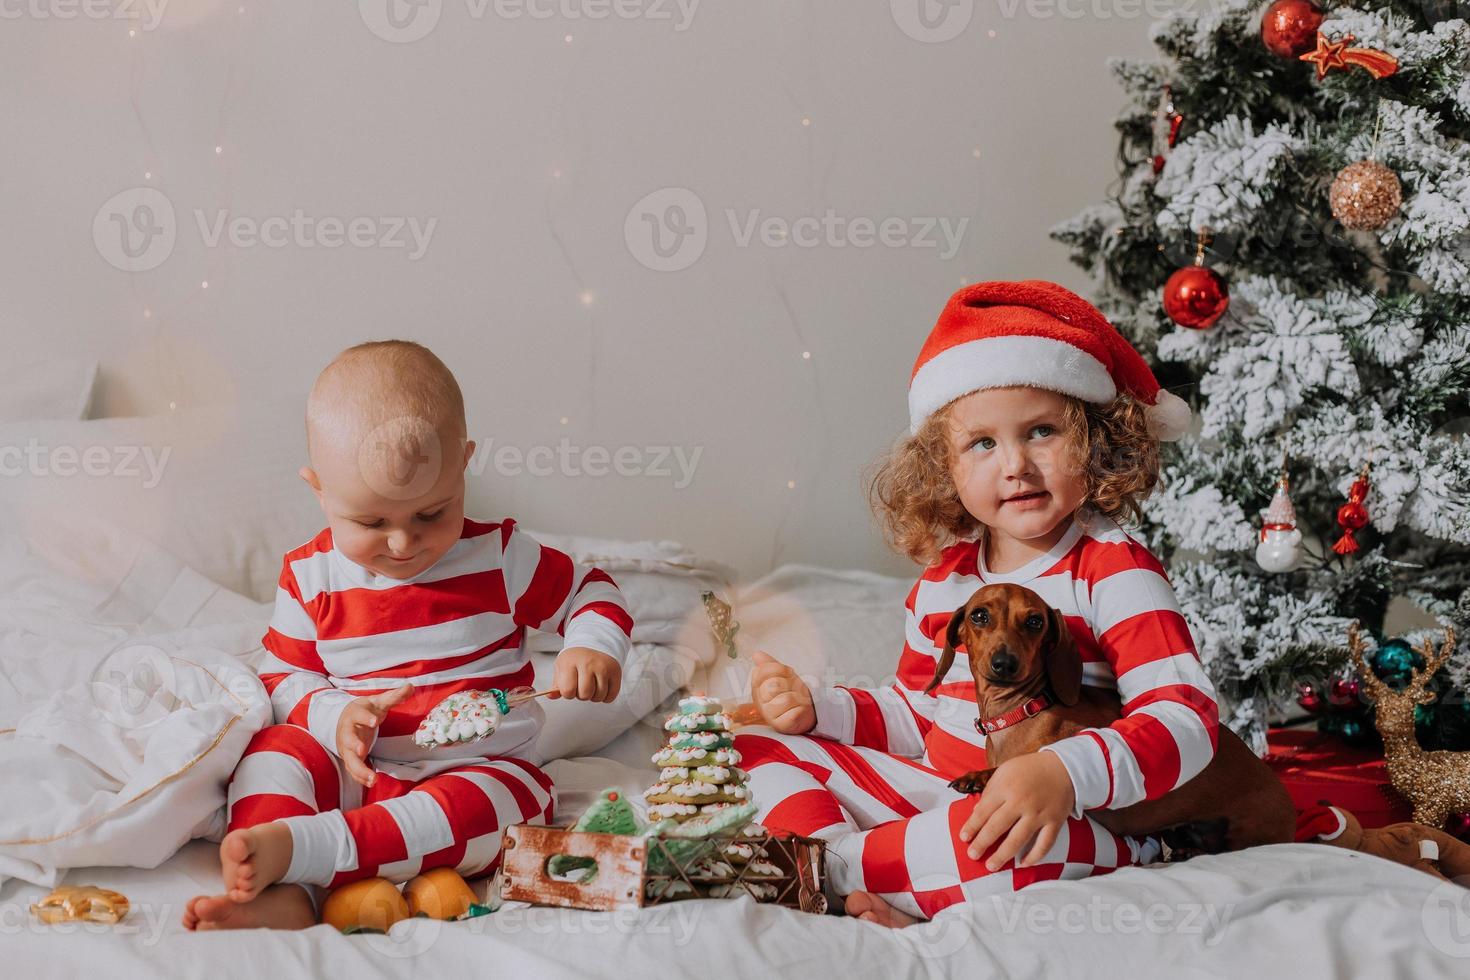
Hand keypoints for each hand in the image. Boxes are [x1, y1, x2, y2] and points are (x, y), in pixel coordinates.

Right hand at [336, 683, 414, 788]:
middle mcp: (348, 731)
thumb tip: (411, 686)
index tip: (374, 721)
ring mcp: (346, 747)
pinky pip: (353, 770)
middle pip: (347, 738)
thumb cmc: (365, 711)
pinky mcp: (349, 758)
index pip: (359, 714)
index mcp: (355, 714)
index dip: (366, 717)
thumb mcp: (378, 702)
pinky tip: (372, 782)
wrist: (344, 719)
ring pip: (349, 759)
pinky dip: (361, 777)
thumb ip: (394, 696)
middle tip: (361, 750)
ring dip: (359, 769)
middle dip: (353, 744)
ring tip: (372, 778)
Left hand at [553, 647, 621, 701]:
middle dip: (581, 695)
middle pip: (585, 695)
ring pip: (598, 697)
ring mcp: (603, 667)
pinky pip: (611, 696)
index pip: (568, 691)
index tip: (570, 686)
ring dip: (594, 696)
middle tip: (582, 685)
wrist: (593, 644)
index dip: (568, 693)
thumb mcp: (561, 668)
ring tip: (592, 684)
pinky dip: (605, 696)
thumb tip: (551, 696)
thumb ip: (556, 685)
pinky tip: (601, 686)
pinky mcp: (615, 671)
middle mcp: (588, 663)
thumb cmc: (575, 659)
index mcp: (570, 662)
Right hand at [749, 651, 815, 734]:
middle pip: (774, 685)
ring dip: (798, 696)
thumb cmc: (792, 692)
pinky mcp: (782, 726)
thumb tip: (756, 654)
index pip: (762, 671)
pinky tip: (800, 710)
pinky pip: (794, 713)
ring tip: (799, 699)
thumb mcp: (781, 675)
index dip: (779, 669)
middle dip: (790, 684)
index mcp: (757, 688)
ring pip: (786, 699)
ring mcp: (770, 716)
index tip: (787, 674)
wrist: (807, 711)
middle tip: (795, 689)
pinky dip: (801, 709)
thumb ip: (769, 665)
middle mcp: (760, 703)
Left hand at [958, 751, 1075, 870]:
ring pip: (1018, 840)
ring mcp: (1038, 813)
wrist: (1064, 767)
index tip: (964, 838)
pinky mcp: (1054, 822)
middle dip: (982, 843)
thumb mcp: (1004, 771)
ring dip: (1002, 855)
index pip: (983, 811)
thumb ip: (990, 791)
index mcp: (1005, 787)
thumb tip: (976, 812)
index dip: (972, 826)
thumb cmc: (1030, 769)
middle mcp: (1021, 802)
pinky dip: (1034, 856)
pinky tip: (1023, 864)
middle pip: (997, 827)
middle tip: (972, 855)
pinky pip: (1044, 844)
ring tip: (991, 866)